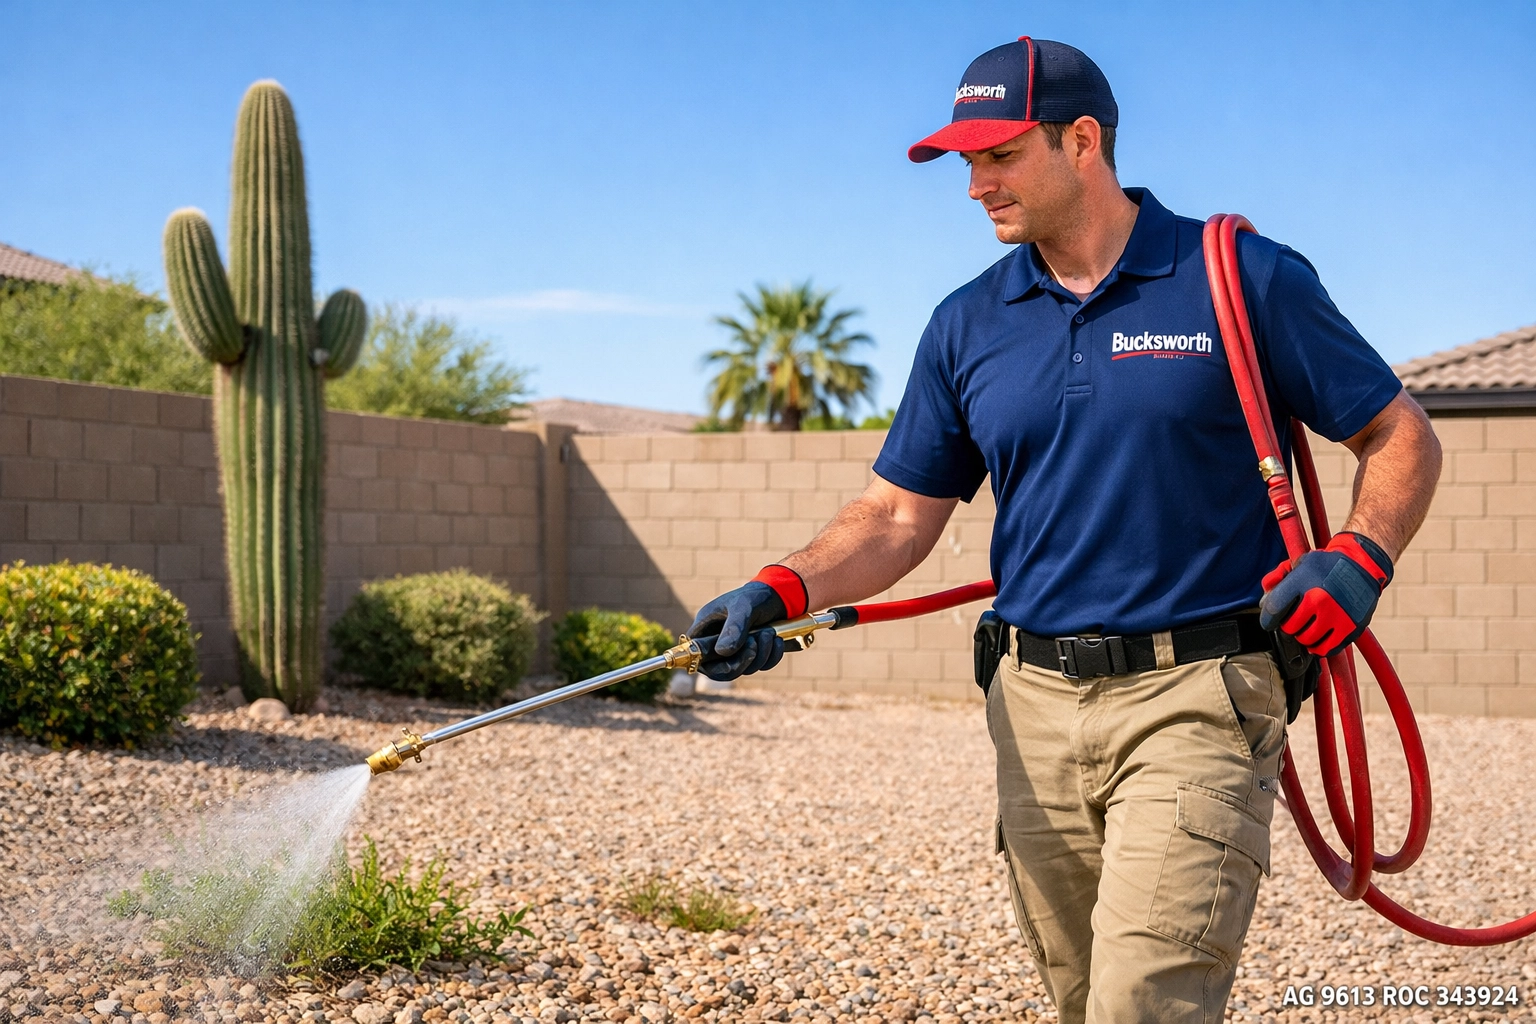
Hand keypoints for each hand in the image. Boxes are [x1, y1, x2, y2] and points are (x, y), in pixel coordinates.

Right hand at [686, 566, 806, 681]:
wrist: (780, 597)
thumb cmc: (755, 596)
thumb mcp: (744, 607)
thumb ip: (733, 628)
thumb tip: (722, 652)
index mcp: (706, 628)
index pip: (695, 653)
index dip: (704, 660)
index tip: (724, 655)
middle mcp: (717, 643)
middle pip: (719, 671)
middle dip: (740, 662)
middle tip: (754, 645)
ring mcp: (735, 652)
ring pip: (742, 670)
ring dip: (760, 655)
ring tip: (768, 632)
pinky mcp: (752, 656)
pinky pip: (760, 667)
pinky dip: (771, 657)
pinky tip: (776, 640)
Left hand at [1260, 532, 1392, 657]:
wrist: (1363, 564)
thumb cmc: (1327, 565)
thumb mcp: (1299, 563)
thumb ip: (1277, 579)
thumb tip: (1264, 603)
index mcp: (1303, 583)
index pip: (1273, 609)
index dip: (1267, 619)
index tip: (1269, 622)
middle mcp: (1319, 600)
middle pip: (1289, 627)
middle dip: (1288, 625)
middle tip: (1294, 621)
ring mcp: (1336, 616)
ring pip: (1306, 640)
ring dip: (1303, 636)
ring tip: (1307, 627)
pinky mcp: (1350, 628)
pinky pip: (1326, 649)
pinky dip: (1319, 647)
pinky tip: (1318, 637)